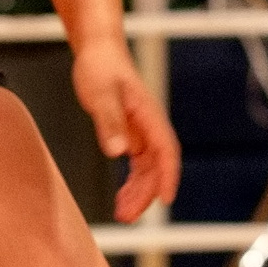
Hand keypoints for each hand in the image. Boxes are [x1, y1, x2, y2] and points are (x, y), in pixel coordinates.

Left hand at [72, 35, 180, 222]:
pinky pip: (137, 165)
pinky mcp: (131, 133)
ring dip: (139, 192)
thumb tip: (119, 152)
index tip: (166, 198)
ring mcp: (142, 131)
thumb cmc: (100, 67)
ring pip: (147, 169)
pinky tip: (122, 197)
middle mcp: (150, 126)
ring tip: (123, 214)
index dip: (168, 175)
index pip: (166, 150)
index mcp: (148, 115)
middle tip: (127, 216)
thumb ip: (109, 122)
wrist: (99, 50)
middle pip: (157, 166)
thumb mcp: (100, 94)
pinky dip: (131, 182)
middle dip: (146, 194)